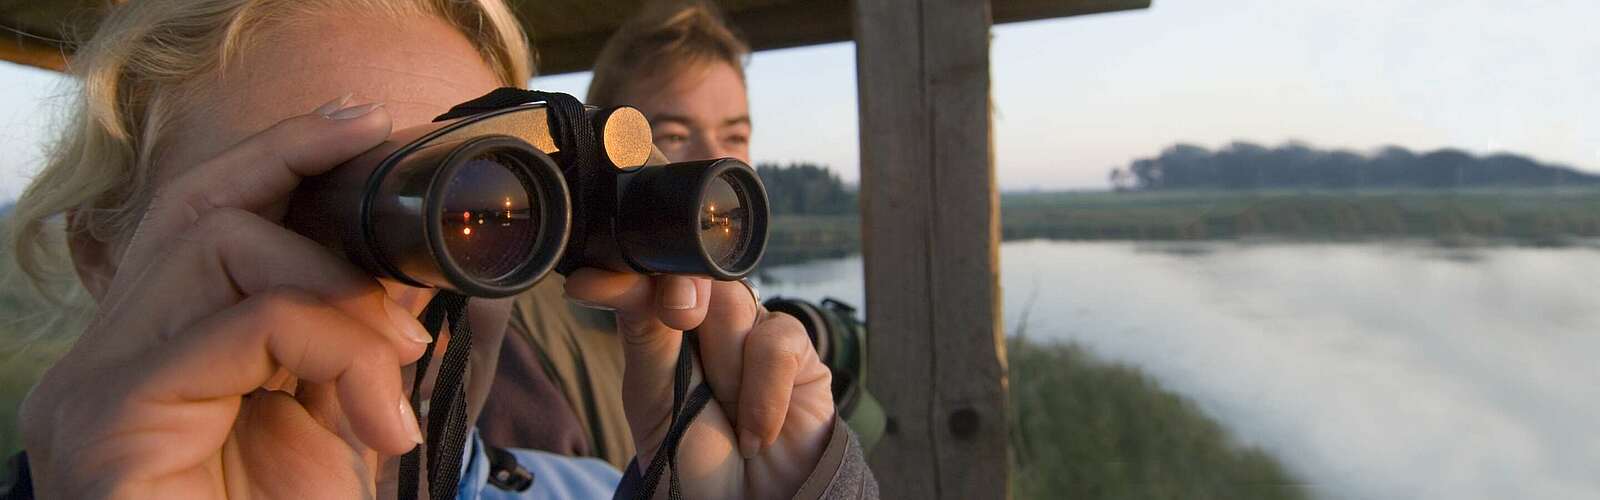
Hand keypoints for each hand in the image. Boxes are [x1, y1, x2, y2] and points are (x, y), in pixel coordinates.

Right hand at [18, 99, 433, 497]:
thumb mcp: (324, 422)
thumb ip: (338, 345)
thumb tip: (396, 279)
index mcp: (151, 354)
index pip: (200, 215)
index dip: (282, 157)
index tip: (367, 129)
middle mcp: (105, 360)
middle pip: (195, 206)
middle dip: (300, 174)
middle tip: (391, 205)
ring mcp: (95, 389)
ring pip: (218, 246)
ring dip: (336, 296)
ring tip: (391, 372)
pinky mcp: (111, 422)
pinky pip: (237, 326)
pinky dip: (330, 348)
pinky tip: (370, 418)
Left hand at [564, 271, 835, 498]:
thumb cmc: (691, 458)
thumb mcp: (652, 394)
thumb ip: (642, 330)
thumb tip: (611, 276)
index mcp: (668, 326)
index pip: (656, 274)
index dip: (638, 272)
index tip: (593, 285)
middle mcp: (714, 324)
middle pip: (700, 277)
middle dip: (681, 300)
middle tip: (678, 322)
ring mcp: (758, 336)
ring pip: (739, 306)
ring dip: (726, 370)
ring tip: (726, 416)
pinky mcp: (801, 357)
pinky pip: (779, 342)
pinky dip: (762, 393)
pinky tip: (756, 434)